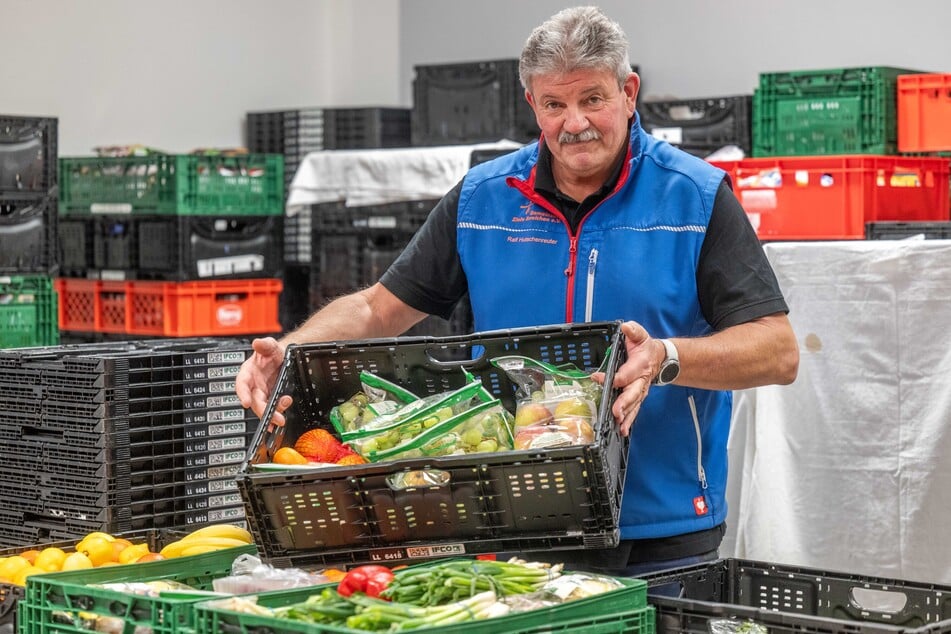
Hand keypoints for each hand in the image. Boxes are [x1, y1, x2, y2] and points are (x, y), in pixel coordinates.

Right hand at [236, 337, 292, 427]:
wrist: (283, 358)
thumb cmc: (272, 353)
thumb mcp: (269, 345)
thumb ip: (264, 344)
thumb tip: (257, 342)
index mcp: (248, 372)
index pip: (242, 384)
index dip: (243, 393)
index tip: (246, 402)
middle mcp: (253, 385)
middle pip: (255, 401)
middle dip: (263, 411)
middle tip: (275, 418)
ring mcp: (262, 394)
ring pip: (263, 408)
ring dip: (272, 415)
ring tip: (281, 418)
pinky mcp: (271, 399)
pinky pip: (270, 410)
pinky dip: (273, 418)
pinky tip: (277, 423)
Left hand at [591, 320, 661, 436]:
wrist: (661, 358)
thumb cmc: (646, 348)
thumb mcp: (640, 335)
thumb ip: (633, 331)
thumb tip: (626, 327)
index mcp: (640, 364)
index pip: (625, 373)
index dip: (612, 377)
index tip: (597, 377)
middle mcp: (641, 380)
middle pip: (632, 393)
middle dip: (624, 403)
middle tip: (616, 412)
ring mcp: (640, 390)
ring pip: (634, 405)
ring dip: (627, 415)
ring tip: (619, 425)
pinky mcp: (639, 397)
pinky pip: (634, 410)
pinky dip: (629, 420)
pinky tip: (623, 430)